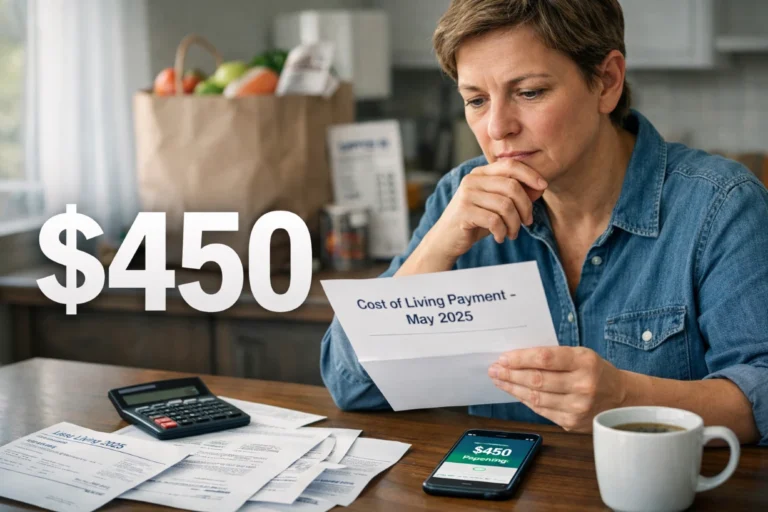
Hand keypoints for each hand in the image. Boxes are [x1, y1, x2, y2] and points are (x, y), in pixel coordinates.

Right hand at [424, 159, 547, 260]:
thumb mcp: (496, 205)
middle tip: (527, 222)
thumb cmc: (475, 221)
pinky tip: (500, 237)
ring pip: (505, 206)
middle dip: (525, 207)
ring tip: (512, 233)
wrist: (446, 239)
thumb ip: (515, 195)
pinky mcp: (464, 211)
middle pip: (512, 186)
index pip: (510, 165)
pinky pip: (494, 220)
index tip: (543, 186)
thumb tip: (541, 187)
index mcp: (481, 173)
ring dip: (514, 224)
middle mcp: (472, 179)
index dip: (530, 174)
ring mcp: (466, 195)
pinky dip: (502, 231)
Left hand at [488, 346, 628, 432]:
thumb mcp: (580, 355)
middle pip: (537, 380)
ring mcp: (578, 407)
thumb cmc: (595, 371)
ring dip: (513, 388)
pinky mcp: (572, 422)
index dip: (521, 358)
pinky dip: (526, 401)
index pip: (545, 359)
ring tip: (499, 380)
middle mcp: (583, 385)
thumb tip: (516, 359)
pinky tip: (515, 393)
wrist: (621, 398)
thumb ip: (553, 357)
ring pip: (536, 398)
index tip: (503, 358)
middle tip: (494, 369)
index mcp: (585, 362)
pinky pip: (541, 411)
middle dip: (511, 374)